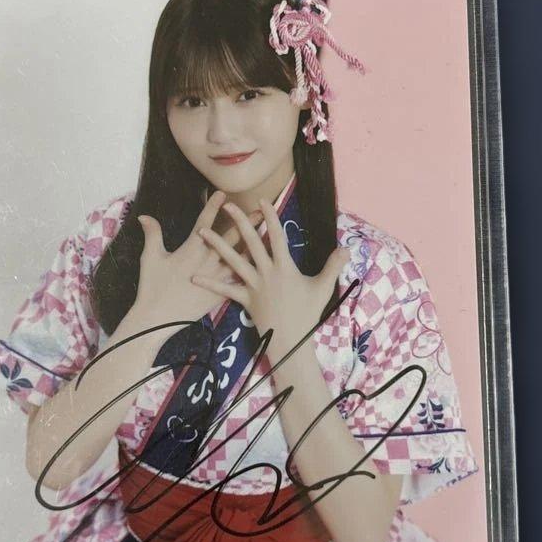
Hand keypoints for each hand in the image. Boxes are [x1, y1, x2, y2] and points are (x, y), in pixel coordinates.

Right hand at [127, 191, 258, 333]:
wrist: (159, 318)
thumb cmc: (152, 287)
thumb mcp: (150, 258)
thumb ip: (152, 234)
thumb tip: (144, 216)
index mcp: (191, 248)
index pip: (205, 222)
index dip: (213, 206)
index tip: (222, 193)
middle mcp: (208, 260)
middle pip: (231, 237)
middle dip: (246, 222)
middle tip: (261, 211)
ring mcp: (217, 277)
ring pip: (241, 257)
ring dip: (255, 245)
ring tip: (269, 236)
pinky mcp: (220, 293)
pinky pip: (240, 279)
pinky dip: (252, 272)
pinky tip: (264, 267)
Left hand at [192, 199, 348, 360]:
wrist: (292, 341)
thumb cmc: (308, 314)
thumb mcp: (323, 288)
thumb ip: (333, 265)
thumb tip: (347, 247)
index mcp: (285, 267)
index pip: (277, 236)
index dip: (271, 217)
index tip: (263, 201)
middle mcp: (267, 273)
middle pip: (252, 243)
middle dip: (240, 222)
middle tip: (229, 206)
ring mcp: (253, 286)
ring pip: (233, 261)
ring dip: (217, 246)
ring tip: (202, 233)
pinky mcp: (244, 300)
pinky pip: (225, 290)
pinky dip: (210, 283)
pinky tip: (193, 276)